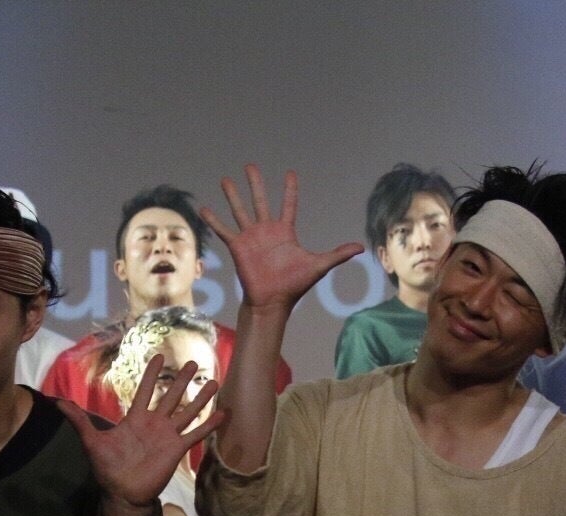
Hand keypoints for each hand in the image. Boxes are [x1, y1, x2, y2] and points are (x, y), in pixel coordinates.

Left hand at [57, 353, 223, 506]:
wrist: (123, 493)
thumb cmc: (108, 468)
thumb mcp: (91, 441)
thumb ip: (79, 420)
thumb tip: (56, 402)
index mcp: (135, 419)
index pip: (146, 391)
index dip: (152, 374)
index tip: (159, 356)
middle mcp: (154, 424)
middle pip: (171, 396)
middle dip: (182, 380)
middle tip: (193, 362)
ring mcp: (168, 436)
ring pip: (187, 411)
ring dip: (200, 397)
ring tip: (213, 381)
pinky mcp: (177, 450)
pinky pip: (195, 434)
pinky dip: (209, 425)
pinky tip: (223, 413)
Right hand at [200, 165, 363, 311]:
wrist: (273, 301)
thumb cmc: (294, 285)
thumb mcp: (318, 266)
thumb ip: (337, 254)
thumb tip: (361, 248)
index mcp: (285, 231)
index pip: (289, 205)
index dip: (290, 190)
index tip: (290, 174)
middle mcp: (266, 230)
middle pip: (260, 200)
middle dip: (255, 183)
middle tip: (250, 166)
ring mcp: (251, 237)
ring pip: (240, 210)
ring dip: (233, 195)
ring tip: (226, 179)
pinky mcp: (238, 247)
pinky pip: (224, 230)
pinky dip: (214, 220)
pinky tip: (204, 208)